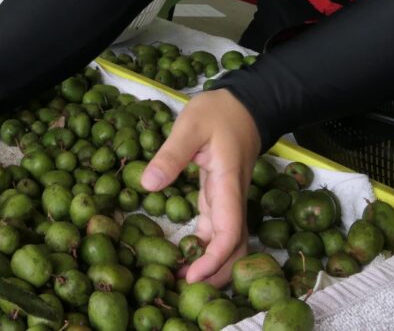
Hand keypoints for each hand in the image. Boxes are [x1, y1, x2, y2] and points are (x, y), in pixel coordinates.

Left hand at [140, 89, 260, 285]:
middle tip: (183, 289)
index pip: (229, 232)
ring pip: (228, 243)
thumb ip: (171, 154)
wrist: (244, 103)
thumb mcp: (190, 126)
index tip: (192, 276)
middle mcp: (232, 199)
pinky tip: (186, 258)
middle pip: (235, 249)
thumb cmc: (219, 112)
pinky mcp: (219, 197)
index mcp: (228, 185)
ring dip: (211, 265)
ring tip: (180, 280)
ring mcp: (227, 200)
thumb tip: (148, 185)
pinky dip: (205, 248)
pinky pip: (218, 231)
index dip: (214, 259)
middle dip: (216, 274)